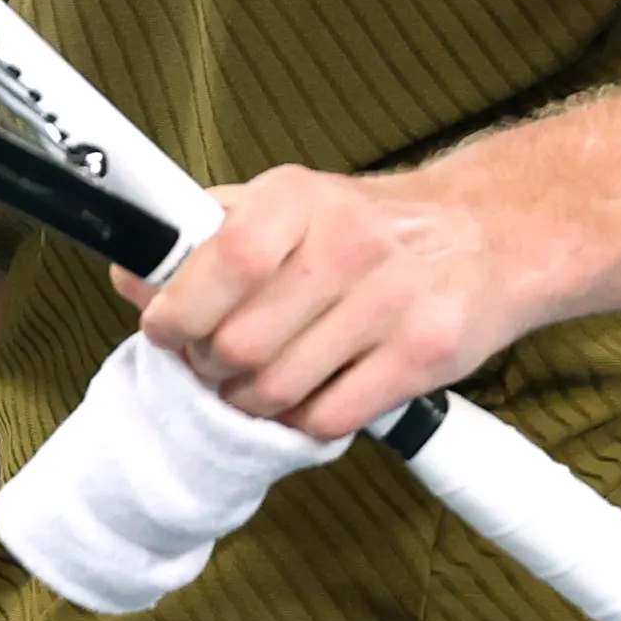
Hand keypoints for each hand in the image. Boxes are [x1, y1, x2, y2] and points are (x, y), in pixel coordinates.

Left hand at [114, 162, 560, 441]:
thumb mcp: (289, 203)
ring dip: (249, 402)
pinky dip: (299, 423)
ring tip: (252, 387)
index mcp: (298, 197)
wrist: (489, 235)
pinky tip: (301, 403)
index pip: (221, 262)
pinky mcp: (424, 356)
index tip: (165, 330)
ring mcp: (392, 301)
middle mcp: (348, 244)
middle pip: (242, 341)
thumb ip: (208, 235)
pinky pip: (329, 417)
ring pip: (279, 388)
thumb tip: (132, 276)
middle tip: (212, 366)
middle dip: (211, 367)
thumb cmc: (367, 225)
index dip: (178, 311)